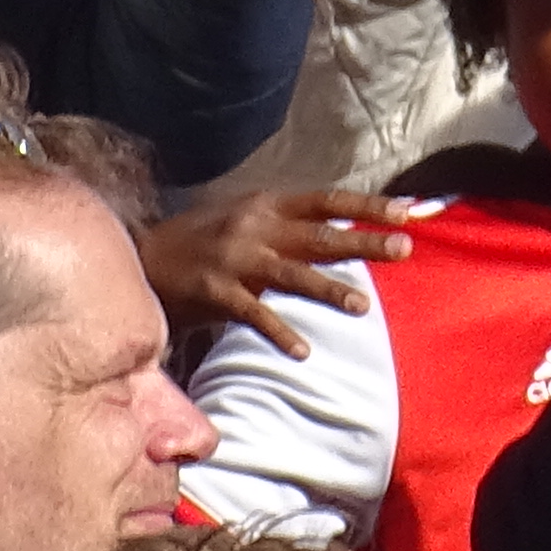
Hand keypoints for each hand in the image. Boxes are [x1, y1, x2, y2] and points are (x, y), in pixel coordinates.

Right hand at [138, 192, 417, 355]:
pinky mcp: (216, 292)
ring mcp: (235, 259)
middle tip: (404, 248)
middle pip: (318, 234)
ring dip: (329, 289)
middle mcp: (255, 226)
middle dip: (363, 241)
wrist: (144, 257)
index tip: (406, 212)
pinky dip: (280, 332)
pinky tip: (303, 350)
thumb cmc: (203, 239)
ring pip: (292, 274)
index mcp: (266, 204)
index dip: (365, 206)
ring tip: (363, 306)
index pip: (325, 200)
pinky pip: (255, 315)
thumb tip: (342, 234)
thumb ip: (288, 226)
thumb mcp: (246, 218)